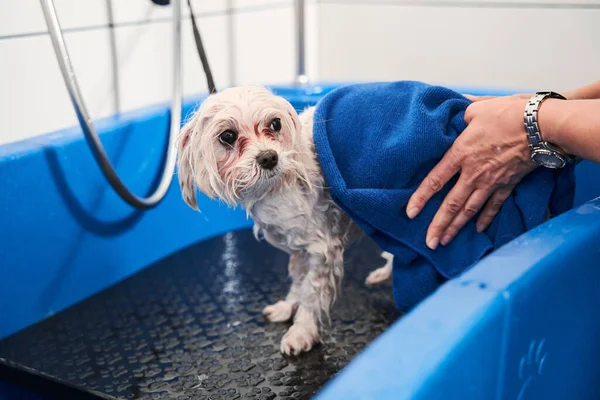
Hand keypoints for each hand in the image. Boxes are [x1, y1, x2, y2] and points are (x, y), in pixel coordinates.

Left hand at [406, 94, 537, 249]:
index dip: (421, 198)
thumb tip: (456, 107)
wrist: (541, 126)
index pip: (434, 180)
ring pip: (470, 210)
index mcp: (460, 154)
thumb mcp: (478, 109)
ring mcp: (491, 182)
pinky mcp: (508, 185)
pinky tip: (477, 229)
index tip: (410, 213)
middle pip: (451, 204)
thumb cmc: (508, 114)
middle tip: (429, 243)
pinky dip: (485, 219)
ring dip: (457, 227)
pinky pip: (494, 206)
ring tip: (445, 241)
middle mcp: (473, 173)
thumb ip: (463, 112)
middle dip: (438, 225)